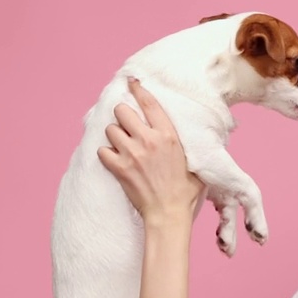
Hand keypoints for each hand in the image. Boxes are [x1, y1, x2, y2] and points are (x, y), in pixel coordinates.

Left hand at [98, 78, 204, 225]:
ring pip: (110, 129)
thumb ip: (188, 145)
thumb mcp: (195, 163)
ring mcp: (132, 154)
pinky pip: (102, 150)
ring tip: (122, 144)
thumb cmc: (185, 192)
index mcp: (168, 136)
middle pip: (122, 111)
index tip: (131, 82)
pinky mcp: (119, 168)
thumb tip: (195, 134)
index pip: (149, 103)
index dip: (138, 89)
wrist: (169, 214)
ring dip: (114, 136)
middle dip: (123, 116)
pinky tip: (114, 159)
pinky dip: (106, 154)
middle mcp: (149, 141)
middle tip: (127, 125)